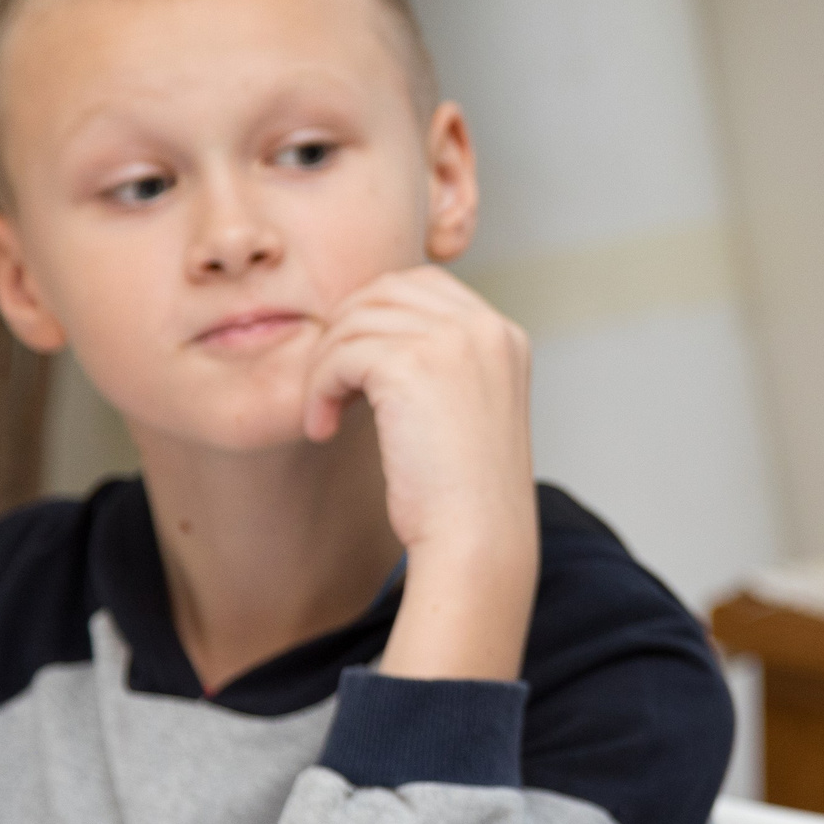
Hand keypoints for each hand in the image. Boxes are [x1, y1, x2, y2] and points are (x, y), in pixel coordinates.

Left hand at [301, 266, 535, 679]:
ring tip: (325, 414)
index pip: (423, 284)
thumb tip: (366, 326)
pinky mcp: (413, 365)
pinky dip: (319, 390)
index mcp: (504, 336)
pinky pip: (340, 355)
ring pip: (356, 320)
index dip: (376, 315)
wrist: (476, 538)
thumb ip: (438, 361)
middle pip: (384, 290)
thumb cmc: (463, 492)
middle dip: (345, 332)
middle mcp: (486, 329)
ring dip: (325, 365)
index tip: (358, 369)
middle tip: (332, 387)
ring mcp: (454, 342)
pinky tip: (323, 428)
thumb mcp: (465, 409)